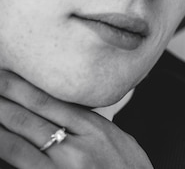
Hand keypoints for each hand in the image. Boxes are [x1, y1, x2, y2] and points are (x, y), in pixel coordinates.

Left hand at [0, 70, 152, 168]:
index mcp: (97, 129)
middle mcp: (78, 146)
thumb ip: (95, 128)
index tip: (7, 75)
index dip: (25, 87)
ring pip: (19, 141)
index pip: (53, 101)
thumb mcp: (121, 142)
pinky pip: (21, 164)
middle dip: (5, 98)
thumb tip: (71, 115)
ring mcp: (63, 168)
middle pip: (32, 116)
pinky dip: (5, 150)